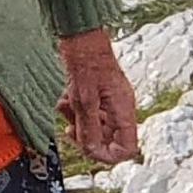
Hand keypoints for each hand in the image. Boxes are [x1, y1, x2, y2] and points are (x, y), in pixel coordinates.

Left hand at [57, 30, 141, 166]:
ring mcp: (112, 102)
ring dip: (78, 122)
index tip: (87, 148)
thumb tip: (91, 152)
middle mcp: (121, 109)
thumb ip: (88, 129)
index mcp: (123, 111)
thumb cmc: (85, 62)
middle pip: (109, 141)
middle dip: (86, 136)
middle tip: (70, 128)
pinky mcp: (101, 96)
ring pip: (97, 127)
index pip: (126, 149)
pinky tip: (66, 100)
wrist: (82, 37)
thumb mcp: (84, 101)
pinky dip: (76, 111)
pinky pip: (91, 113)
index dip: (107, 155)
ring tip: (66, 107)